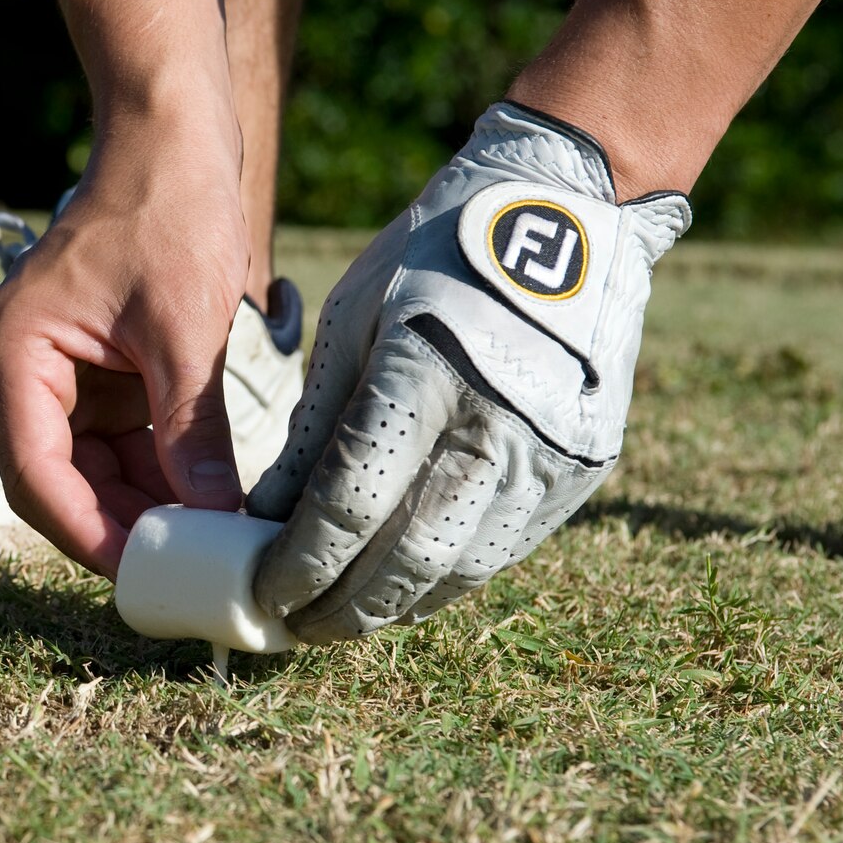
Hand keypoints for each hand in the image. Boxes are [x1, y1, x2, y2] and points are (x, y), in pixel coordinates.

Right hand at [0, 123, 250, 576]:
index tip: (146, 575)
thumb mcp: (185, 329)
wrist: (173, 135)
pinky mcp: (94, 370)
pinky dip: (158, 469)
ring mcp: (55, 372)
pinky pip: (117, 439)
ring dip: (144, 504)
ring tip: (208, 543)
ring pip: (90, 468)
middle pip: (58, 481)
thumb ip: (191, 429)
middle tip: (187, 573)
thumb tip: (215, 518)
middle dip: (121, 527)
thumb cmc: (168, 208)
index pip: (37, 474)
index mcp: (14, 354)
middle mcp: (20, 369)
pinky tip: (206, 497)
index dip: (89, 533)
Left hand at [246, 102, 690, 640]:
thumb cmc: (435, 259)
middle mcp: (495, 425)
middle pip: (407, 558)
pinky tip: (404, 586)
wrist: (568, 215)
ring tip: (341, 618)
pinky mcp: (582, 469)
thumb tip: (266, 519)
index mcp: (423, 377)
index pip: (348, 506)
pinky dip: (448, 578)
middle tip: (293, 627)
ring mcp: (550, 454)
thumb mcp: (355, 321)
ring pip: (462, 569)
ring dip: (395, 606)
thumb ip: (315, 425)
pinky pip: (504, 548)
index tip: (260, 589)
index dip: (298, 563)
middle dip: (341, 607)